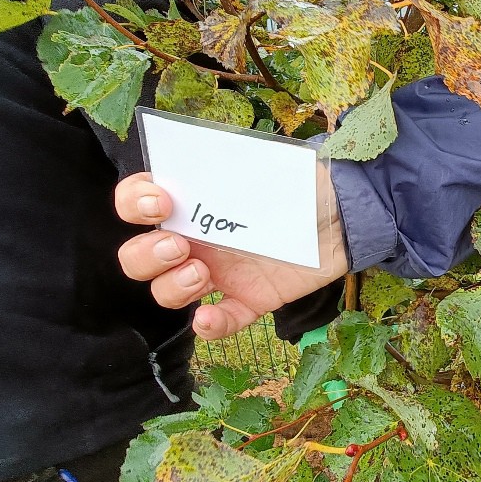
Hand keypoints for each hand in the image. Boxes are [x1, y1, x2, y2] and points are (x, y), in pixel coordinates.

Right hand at [115, 169, 348, 338]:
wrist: (348, 213)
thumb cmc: (301, 181)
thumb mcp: (262, 161)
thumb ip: (224, 164)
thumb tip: (188, 156)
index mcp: (191, 200)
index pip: (136, 202)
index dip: (133, 203)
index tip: (160, 203)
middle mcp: (196, 238)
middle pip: (139, 258)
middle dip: (146, 256)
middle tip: (180, 246)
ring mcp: (220, 273)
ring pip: (168, 292)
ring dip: (171, 288)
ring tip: (202, 274)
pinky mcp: (249, 300)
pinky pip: (219, 321)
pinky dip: (209, 325)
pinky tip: (209, 318)